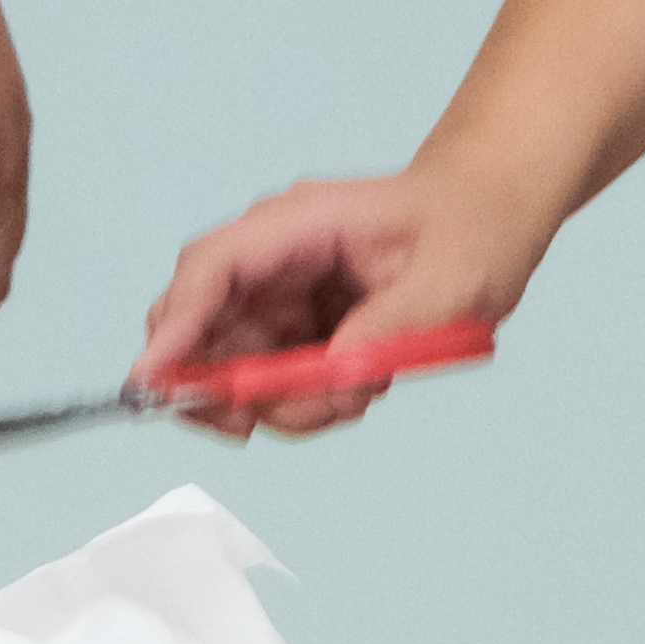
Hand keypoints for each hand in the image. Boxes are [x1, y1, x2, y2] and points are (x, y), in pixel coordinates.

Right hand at [136, 160, 561, 437]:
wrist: (490, 217)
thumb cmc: (470, 229)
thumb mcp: (446, 285)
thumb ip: (385, 330)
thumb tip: (331, 374)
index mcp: (300, 223)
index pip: (214, 269)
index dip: (177, 326)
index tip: (154, 383)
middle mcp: (276, 257)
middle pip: (199, 323)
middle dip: (218, 383)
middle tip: (252, 426)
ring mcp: (283, 293)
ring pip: (235, 365)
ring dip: (283, 401)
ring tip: (357, 394)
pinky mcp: (298, 325)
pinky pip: (273, 380)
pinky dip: (306, 401)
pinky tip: (358, 387)